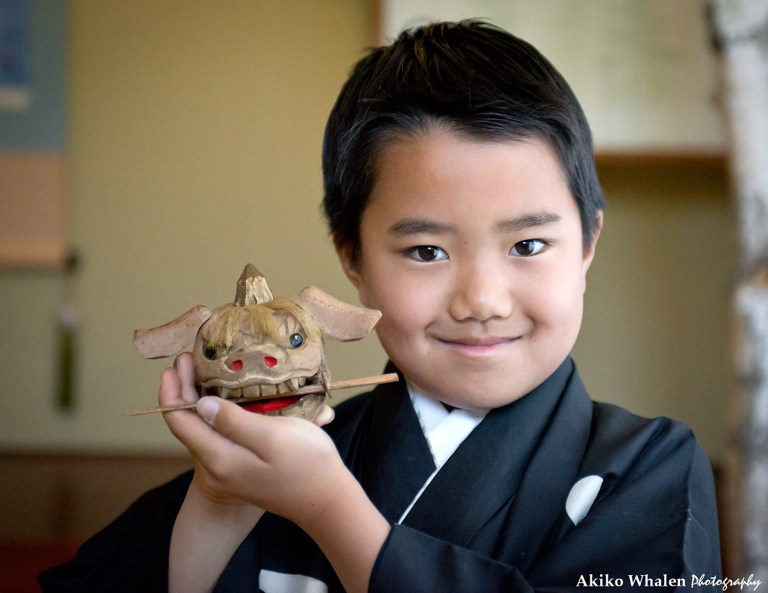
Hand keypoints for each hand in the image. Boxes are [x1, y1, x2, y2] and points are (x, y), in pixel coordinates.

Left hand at [159, 352, 337, 514]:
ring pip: (204, 430)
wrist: (328, 503)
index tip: (172, 366)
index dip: (172, 393)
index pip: (181, 423)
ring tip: (202, 370)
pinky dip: (217, 412)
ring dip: (200, 399)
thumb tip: (202, 405)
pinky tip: (229, 397)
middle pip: (189, 425)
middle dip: (184, 391)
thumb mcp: (274, 437)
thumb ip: (235, 422)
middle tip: (186, 358)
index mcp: (221, 458)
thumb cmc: (308, 465)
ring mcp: (230, 470)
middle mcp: (218, 467)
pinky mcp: (244, 468)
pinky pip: (220, 436)